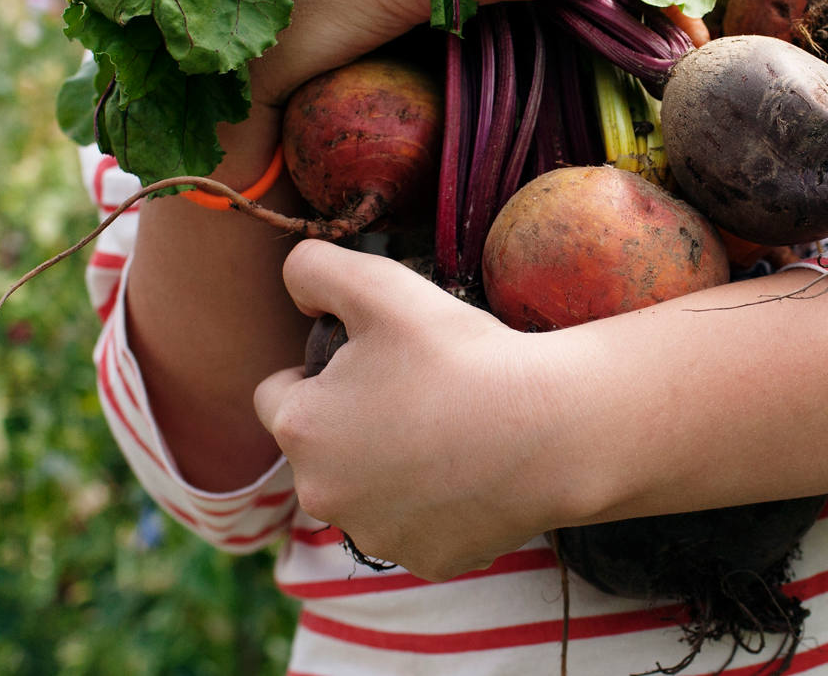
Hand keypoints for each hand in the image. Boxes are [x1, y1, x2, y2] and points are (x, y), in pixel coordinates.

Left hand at [253, 241, 588, 579]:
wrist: (551, 429)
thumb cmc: (462, 355)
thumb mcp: (381, 285)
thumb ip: (314, 268)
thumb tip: (295, 283)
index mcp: (301, 428)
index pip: (276, 395)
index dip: (318, 371)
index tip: (370, 361)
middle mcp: (322, 494)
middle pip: (321, 449)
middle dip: (351, 422)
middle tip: (415, 391)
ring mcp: (375, 535)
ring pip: (366, 491)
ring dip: (389, 466)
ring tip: (447, 429)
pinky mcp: (426, 560)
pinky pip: (417, 525)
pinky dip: (436, 503)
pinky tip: (472, 470)